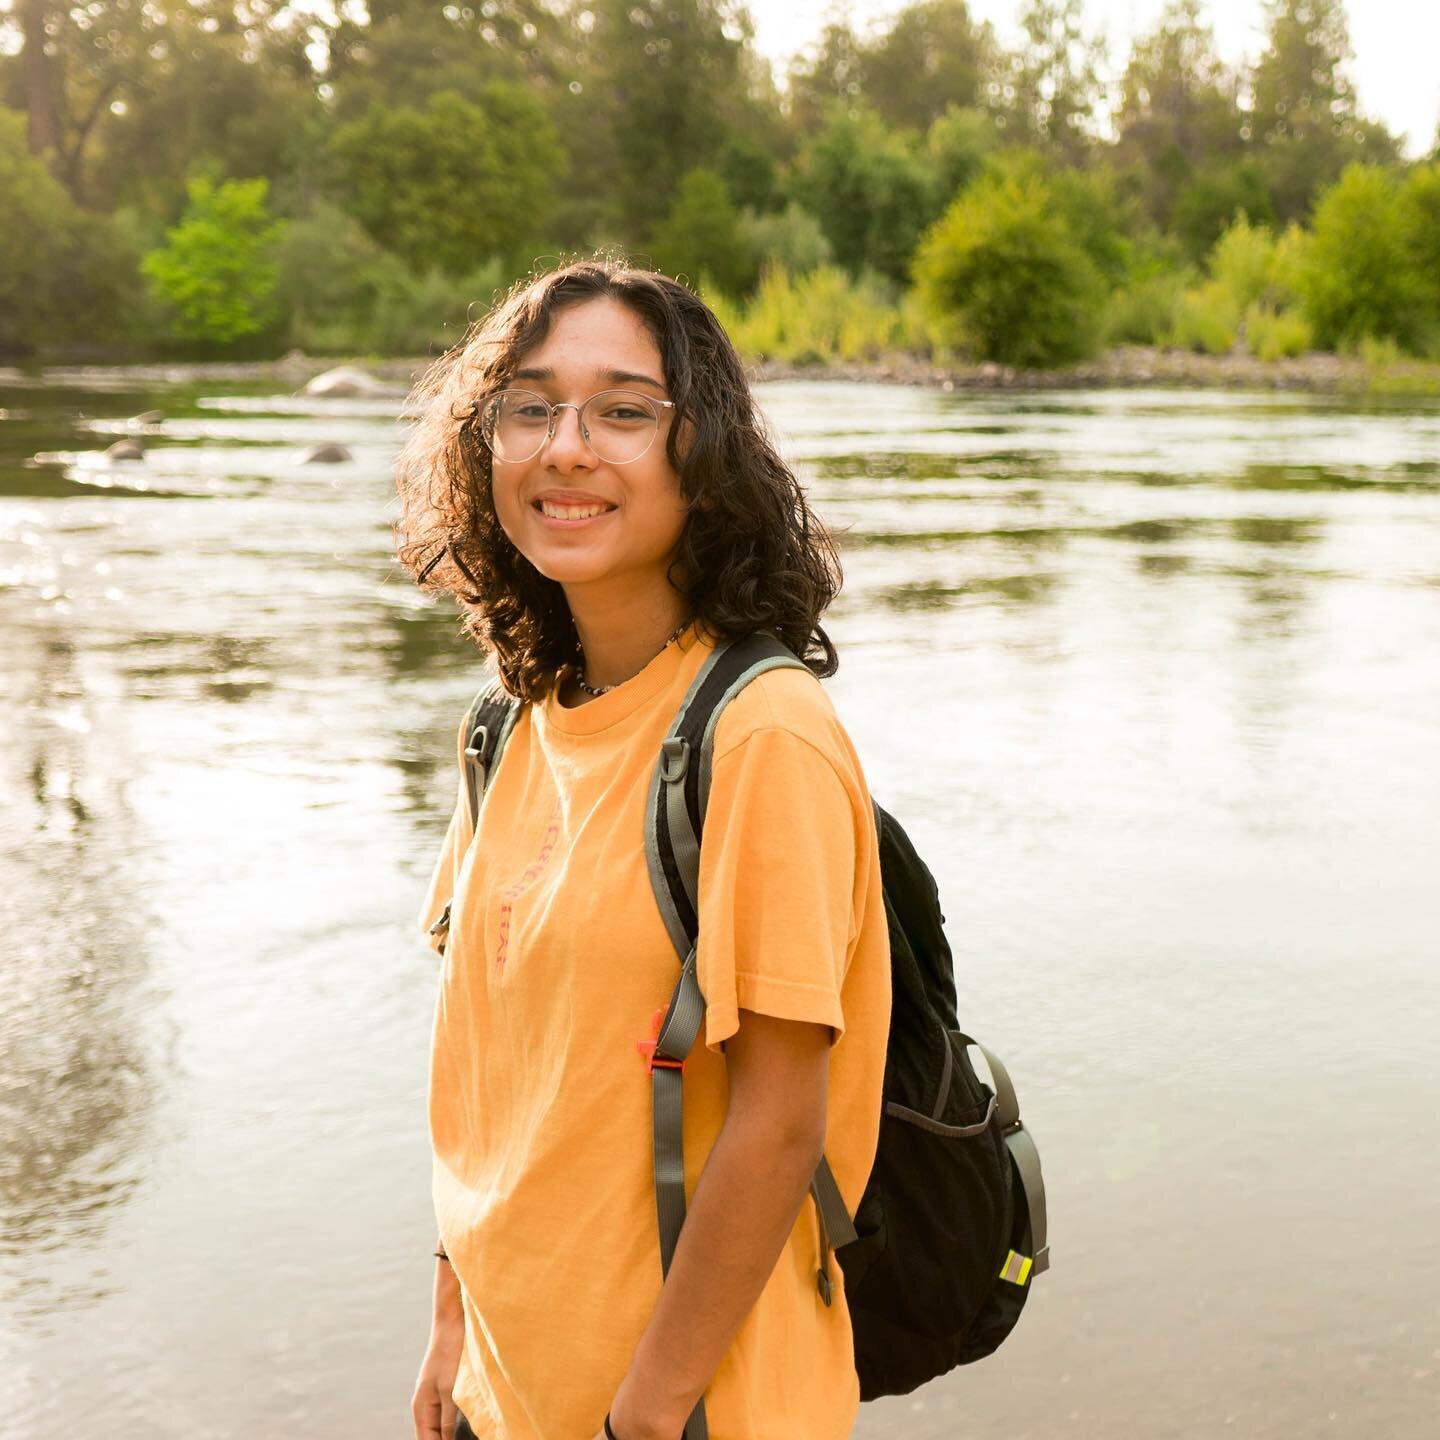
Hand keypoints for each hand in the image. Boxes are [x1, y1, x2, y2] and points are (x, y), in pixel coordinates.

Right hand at [411, 1315, 463, 1439]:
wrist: (455, 1321)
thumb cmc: (451, 1352)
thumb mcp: (450, 1390)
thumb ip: (447, 1421)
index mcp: (421, 1409)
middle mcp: (426, 1406)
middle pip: (434, 1437)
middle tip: (474, 1437)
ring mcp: (436, 1397)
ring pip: (442, 1427)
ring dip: (455, 1434)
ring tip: (475, 1434)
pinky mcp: (448, 1388)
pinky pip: (450, 1414)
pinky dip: (460, 1423)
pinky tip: (474, 1425)